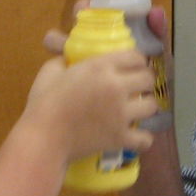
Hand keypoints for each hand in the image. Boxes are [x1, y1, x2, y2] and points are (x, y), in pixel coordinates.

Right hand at [22, 50, 156, 162]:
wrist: (43, 137)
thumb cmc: (43, 103)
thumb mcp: (51, 70)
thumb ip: (65, 60)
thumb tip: (70, 60)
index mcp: (100, 67)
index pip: (136, 57)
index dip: (136, 62)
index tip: (131, 68)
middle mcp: (116, 87)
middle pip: (149, 79)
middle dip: (144, 82)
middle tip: (135, 88)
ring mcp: (121, 114)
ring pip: (152, 106)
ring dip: (145, 107)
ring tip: (136, 110)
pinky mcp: (120, 137)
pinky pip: (146, 138)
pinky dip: (143, 138)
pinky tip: (136, 135)